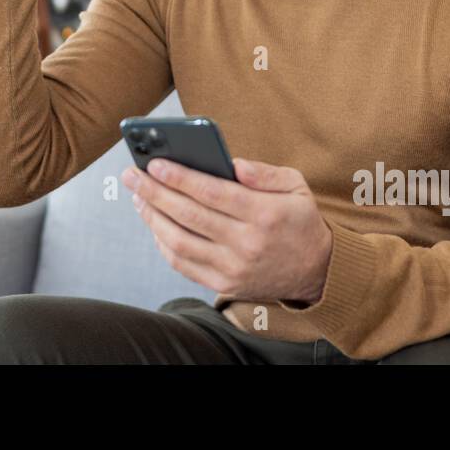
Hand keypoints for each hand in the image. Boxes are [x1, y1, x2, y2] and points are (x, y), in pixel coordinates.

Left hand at [121, 156, 333, 304]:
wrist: (317, 272)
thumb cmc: (299, 221)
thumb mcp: (296, 187)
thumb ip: (264, 173)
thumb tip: (231, 163)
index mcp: (264, 214)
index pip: (212, 193)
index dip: (180, 177)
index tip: (155, 163)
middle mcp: (247, 244)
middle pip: (189, 215)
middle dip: (154, 192)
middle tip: (132, 175)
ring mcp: (234, 268)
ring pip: (180, 242)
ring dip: (152, 218)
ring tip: (138, 197)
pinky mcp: (224, 285)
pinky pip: (183, 264)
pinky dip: (163, 243)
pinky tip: (154, 223)